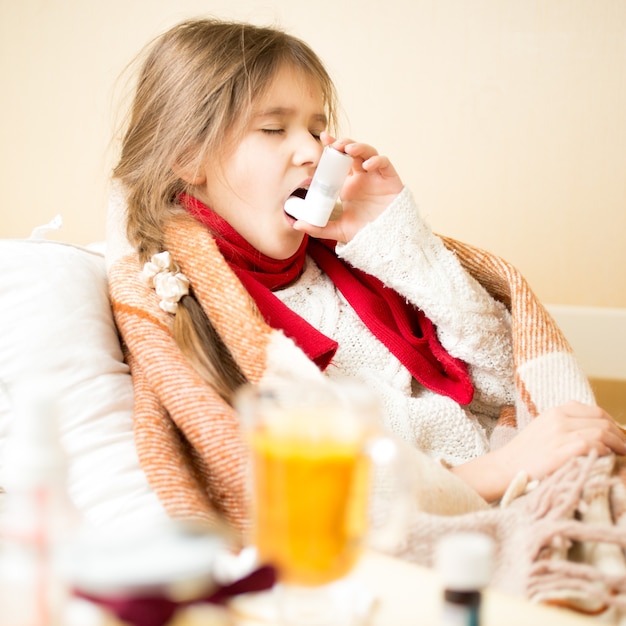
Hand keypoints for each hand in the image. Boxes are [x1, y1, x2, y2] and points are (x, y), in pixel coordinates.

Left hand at [292, 132, 403, 242]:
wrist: (385, 240)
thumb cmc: (364, 232)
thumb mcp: (337, 230)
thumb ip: (318, 228)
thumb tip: (296, 225)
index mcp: (348, 184)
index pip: (338, 161)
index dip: (332, 147)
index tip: (323, 138)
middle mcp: (362, 176)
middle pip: (353, 152)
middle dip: (344, 144)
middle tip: (335, 144)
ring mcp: (376, 176)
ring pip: (368, 152)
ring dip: (359, 147)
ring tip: (349, 149)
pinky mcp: (390, 179)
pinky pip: (384, 163)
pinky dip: (377, 160)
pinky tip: (367, 166)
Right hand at [451, 401, 625, 501]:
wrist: (505, 467)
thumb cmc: (526, 453)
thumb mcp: (544, 429)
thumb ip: (566, 425)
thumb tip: (596, 432)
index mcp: (555, 411)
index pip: (595, 412)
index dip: (613, 424)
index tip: (618, 437)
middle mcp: (559, 418)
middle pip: (602, 421)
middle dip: (619, 436)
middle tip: (624, 450)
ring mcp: (561, 434)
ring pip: (602, 432)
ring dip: (618, 445)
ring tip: (621, 457)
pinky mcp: (563, 450)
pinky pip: (594, 445)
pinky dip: (606, 452)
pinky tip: (607, 460)